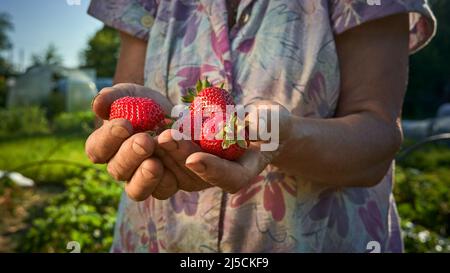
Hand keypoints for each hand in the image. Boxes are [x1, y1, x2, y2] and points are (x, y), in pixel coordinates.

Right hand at [85, 83, 177, 200]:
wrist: (180, 116)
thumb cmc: (147, 106)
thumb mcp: (132, 95)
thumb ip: (114, 97)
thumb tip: (98, 103)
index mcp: (108, 146)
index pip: (97, 148)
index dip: (108, 139)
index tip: (124, 124)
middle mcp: (122, 167)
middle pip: (117, 170)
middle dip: (130, 155)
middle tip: (145, 141)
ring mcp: (143, 180)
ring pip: (136, 190)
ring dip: (145, 176)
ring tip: (155, 164)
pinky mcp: (166, 184)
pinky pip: (164, 191)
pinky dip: (168, 181)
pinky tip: (177, 169)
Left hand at [156, 100, 292, 192]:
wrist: (256, 123)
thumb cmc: (270, 123)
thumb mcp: (273, 121)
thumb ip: (265, 125)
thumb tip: (253, 128)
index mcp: (243, 173)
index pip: (229, 178)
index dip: (211, 170)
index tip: (195, 158)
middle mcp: (217, 175)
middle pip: (196, 174)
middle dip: (180, 155)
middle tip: (166, 137)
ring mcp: (200, 169)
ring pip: (177, 170)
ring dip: (163, 153)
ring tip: (151, 134)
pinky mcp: (185, 159)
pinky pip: (168, 158)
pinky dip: (156, 146)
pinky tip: (144, 130)